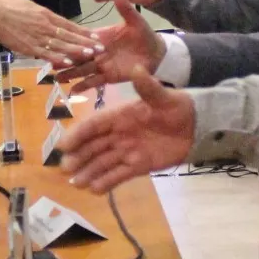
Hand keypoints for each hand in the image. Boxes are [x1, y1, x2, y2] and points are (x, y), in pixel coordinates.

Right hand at [0, 0, 100, 66]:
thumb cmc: (3, 2)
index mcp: (45, 13)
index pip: (69, 24)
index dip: (83, 31)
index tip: (95, 35)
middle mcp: (46, 25)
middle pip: (70, 36)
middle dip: (86, 43)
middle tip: (101, 49)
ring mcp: (38, 37)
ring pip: (61, 46)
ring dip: (77, 51)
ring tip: (91, 55)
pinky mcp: (28, 47)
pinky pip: (46, 54)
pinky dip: (57, 58)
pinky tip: (68, 63)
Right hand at [57, 0, 164, 92]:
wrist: (155, 53)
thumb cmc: (144, 35)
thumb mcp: (135, 20)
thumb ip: (125, 9)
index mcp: (100, 36)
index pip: (83, 38)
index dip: (71, 40)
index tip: (57, 40)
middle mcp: (97, 52)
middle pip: (78, 55)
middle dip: (65, 58)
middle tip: (49, 61)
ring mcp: (101, 65)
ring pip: (82, 70)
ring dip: (70, 74)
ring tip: (56, 78)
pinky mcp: (108, 77)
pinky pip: (94, 82)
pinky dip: (84, 86)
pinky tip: (73, 90)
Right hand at [60, 71, 193, 192]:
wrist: (195, 127)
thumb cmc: (176, 107)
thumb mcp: (163, 96)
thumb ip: (147, 87)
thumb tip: (137, 68)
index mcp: (119, 115)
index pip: (94, 124)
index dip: (78, 134)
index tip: (63, 145)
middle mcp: (118, 134)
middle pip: (93, 146)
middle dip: (78, 156)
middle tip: (65, 168)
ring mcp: (127, 151)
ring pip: (103, 162)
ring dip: (88, 172)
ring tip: (76, 183)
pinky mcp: (138, 166)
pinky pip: (119, 175)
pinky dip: (107, 182)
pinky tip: (94, 190)